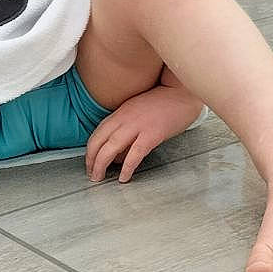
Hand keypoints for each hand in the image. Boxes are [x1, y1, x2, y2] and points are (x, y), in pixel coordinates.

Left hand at [86, 84, 203, 182]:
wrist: (183, 93)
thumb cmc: (164, 104)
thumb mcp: (137, 113)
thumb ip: (125, 131)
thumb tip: (117, 156)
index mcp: (120, 113)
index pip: (97, 134)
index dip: (89, 151)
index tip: (89, 163)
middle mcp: (125, 118)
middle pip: (99, 141)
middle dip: (91, 160)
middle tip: (91, 175)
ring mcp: (138, 125)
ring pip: (111, 147)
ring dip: (101, 164)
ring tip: (99, 177)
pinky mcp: (153, 133)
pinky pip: (135, 153)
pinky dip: (127, 167)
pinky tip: (124, 177)